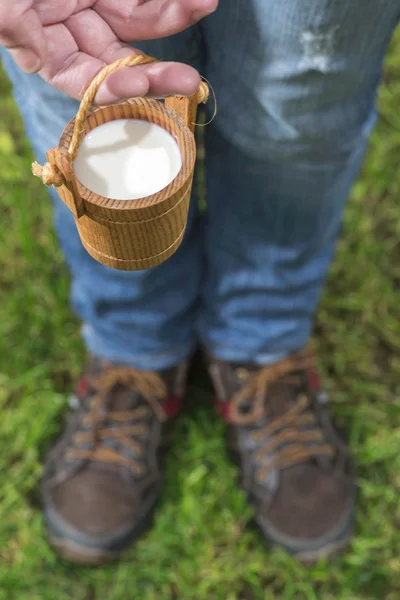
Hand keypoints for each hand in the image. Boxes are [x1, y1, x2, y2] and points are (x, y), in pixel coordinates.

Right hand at [0, 0, 216, 102]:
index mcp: (50, 50)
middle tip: (189, 80)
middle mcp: (77, 32)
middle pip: (123, 59)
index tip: (139, 87)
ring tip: (204, 5)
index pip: (85, 81)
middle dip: (157, 72)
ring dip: (174, 16)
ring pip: (141, 18)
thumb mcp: (1, 3)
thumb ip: (12, 25)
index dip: (112, 88)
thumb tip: (35, 60)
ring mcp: (96, 6)